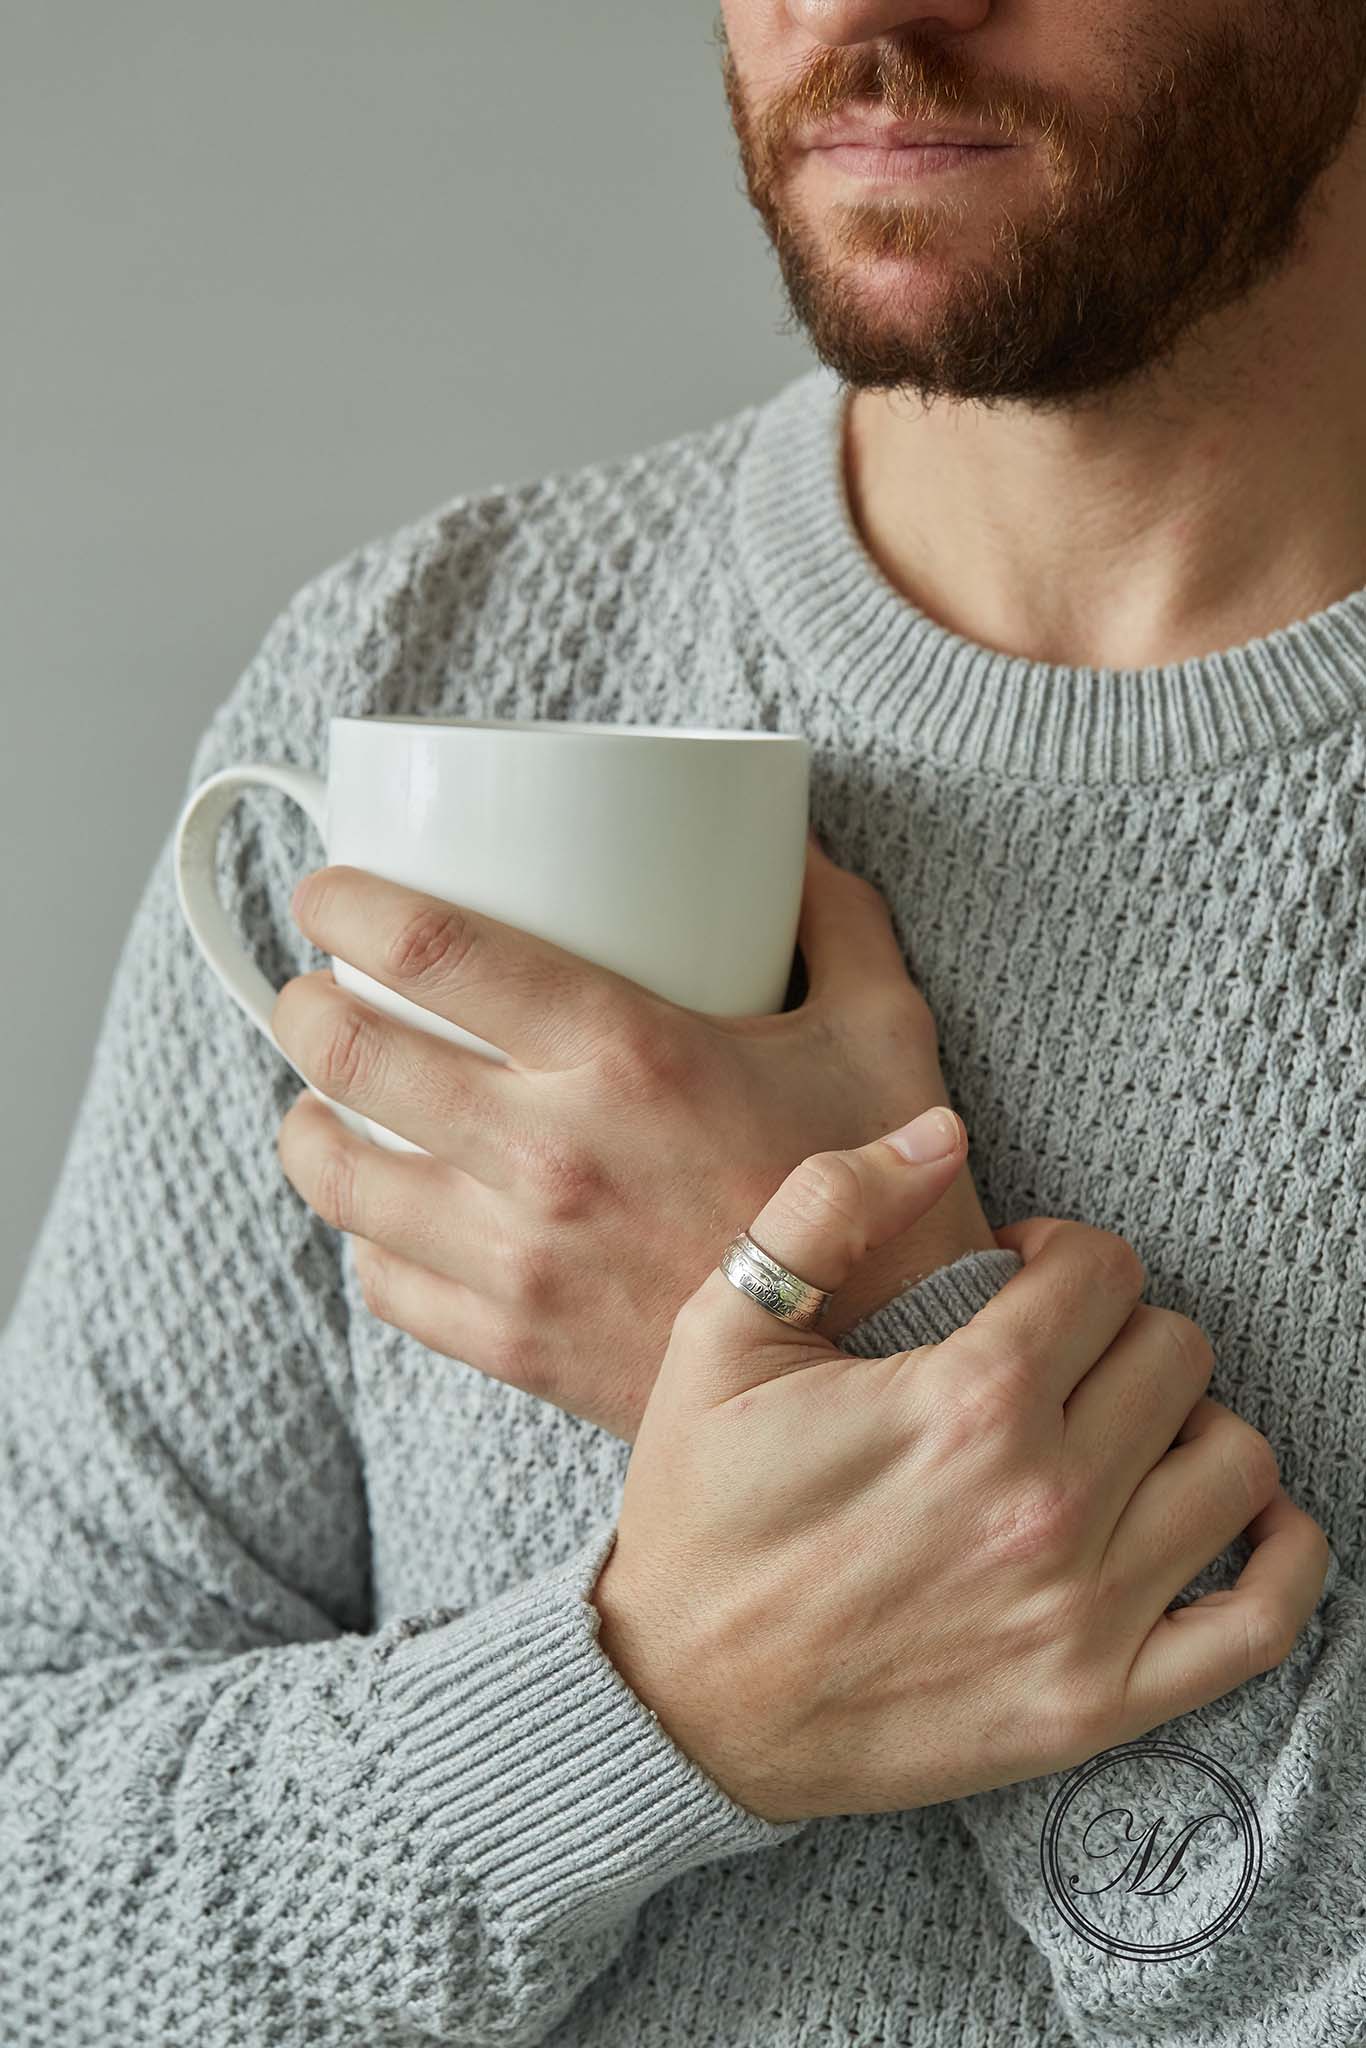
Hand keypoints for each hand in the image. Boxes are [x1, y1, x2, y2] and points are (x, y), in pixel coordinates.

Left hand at [271, 834, 995, 1441]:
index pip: (431, 949)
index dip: (347, 904)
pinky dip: (366, 1235)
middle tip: (316, 991)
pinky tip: (392, 1206)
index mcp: (628, 1052)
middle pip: (349, 1053)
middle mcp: (553, 1153)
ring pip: (335, 1175)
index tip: (326, 893)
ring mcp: (522, 1260)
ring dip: (307, 1121)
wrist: (887, 1370)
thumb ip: (831, 916)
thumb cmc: (883, 1190)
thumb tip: (782, 842)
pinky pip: (382, 1280)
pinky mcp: (513, 1344)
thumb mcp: (882, 1025)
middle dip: (300, 1005)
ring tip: (326, 1098)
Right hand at [589, 1119, 1330, 1824]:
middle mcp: (1044, 1503)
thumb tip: (939, 1131)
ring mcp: (1083, 1614)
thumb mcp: (720, 1332)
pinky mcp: (1097, 1704)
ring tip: (1116, 1429)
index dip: (1062, 1252)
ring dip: (1187, 1424)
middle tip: (1053, 1355)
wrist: (680, 1702)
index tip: (1017, 1279)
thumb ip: (827, 1205)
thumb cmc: (698, 1511)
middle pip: (1176, 1353)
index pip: (1104, 1272)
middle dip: (1118, 1328)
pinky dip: (1280, 1557)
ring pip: (1235, 1463)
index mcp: (966, 1401)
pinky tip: (1237, 1515)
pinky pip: (1260, 1622)